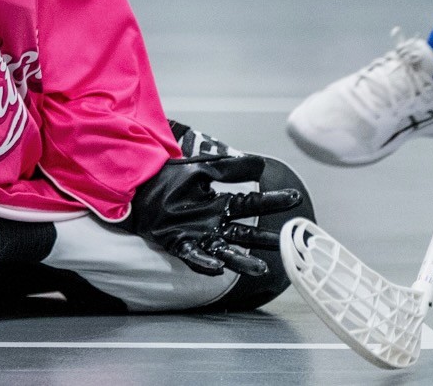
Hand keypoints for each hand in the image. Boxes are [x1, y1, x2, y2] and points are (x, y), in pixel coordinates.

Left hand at [127, 153, 305, 278]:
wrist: (138, 183)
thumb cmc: (171, 177)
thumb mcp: (203, 169)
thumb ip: (231, 168)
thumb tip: (261, 164)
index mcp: (220, 204)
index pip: (251, 204)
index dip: (271, 202)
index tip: (294, 198)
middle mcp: (213, 223)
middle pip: (244, 234)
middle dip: (265, 240)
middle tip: (287, 245)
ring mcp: (197, 235)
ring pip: (225, 251)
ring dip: (242, 261)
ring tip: (261, 268)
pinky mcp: (178, 243)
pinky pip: (194, 256)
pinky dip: (205, 263)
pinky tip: (218, 269)